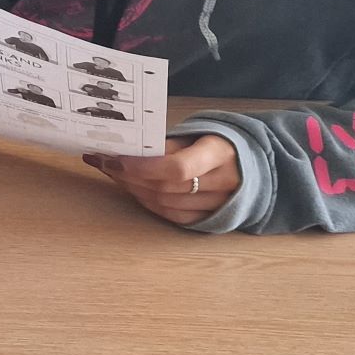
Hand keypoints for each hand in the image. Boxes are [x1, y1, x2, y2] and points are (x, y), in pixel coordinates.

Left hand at [85, 134, 239, 224]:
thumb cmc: (216, 144)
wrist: (251, 166)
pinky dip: (147, 203)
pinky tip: (132, 189)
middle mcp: (223, 183)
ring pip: (165, 204)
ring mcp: (218, 205)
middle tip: (103, 162)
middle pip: (166, 187)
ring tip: (113, 173)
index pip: (177, 167)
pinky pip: (172, 216)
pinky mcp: (209, 220)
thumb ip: (166, 143)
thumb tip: (125, 149)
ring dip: (133, 189)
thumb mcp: (197, 133)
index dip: (142, 167)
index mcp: (220, 153)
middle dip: (128, 176)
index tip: (114, 158)